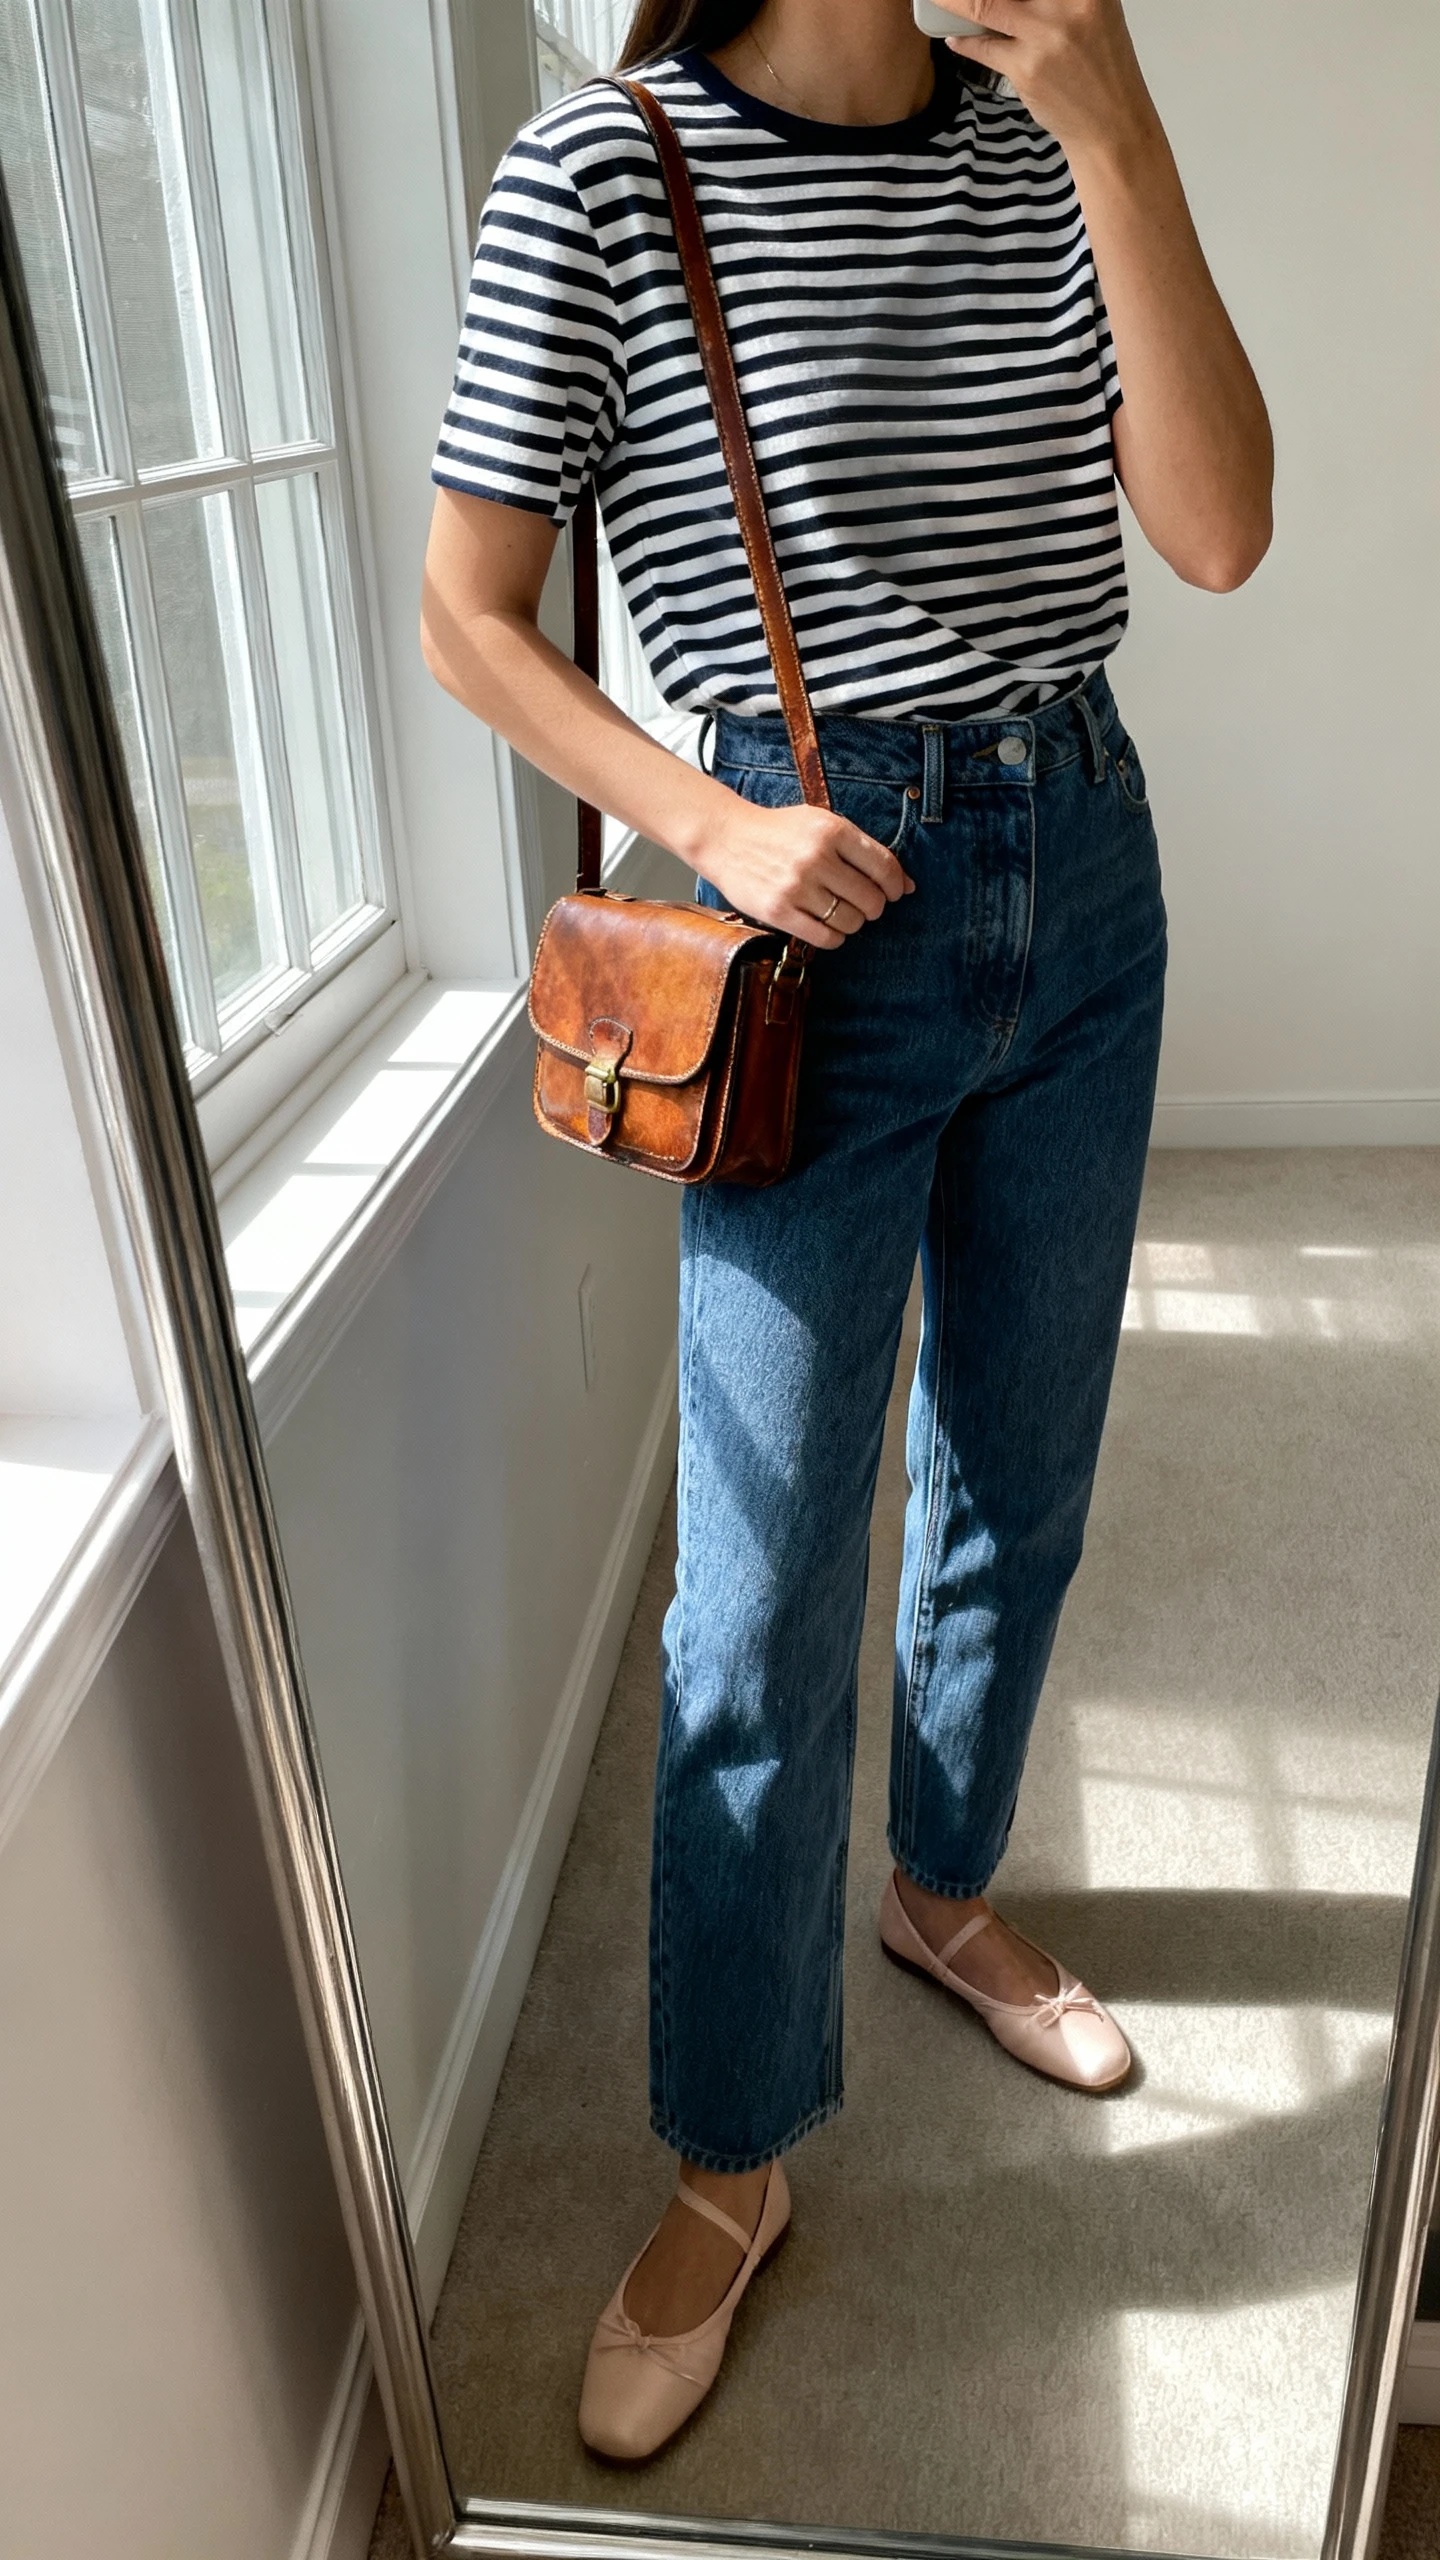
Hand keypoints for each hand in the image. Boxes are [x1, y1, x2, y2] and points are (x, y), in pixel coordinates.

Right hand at [695, 793, 914, 949]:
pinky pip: (825, 938)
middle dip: (874, 907)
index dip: (896, 885)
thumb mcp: (822, 824)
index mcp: (832, 831)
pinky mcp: (779, 911)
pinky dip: (834, 937)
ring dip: (853, 923)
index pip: (884, 866)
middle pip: (871, 899)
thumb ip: (863, 850)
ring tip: (841, 912)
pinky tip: (827, 925)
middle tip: (863, 904)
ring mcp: (797, 887)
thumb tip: (907, 886)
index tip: (894, 892)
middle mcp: (816, 858)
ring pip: (850, 921)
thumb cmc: (780, 832)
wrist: (726, 838)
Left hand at [940, 0, 1157, 162]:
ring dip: (954, 1)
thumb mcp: (1090, 12)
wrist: (1110, 123)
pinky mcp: (1026, 68)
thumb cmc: (1099, 65)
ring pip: (984, 4)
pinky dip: (964, 41)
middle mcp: (1069, 3)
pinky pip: (983, 47)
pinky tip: (956, 38)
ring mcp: (1045, 36)